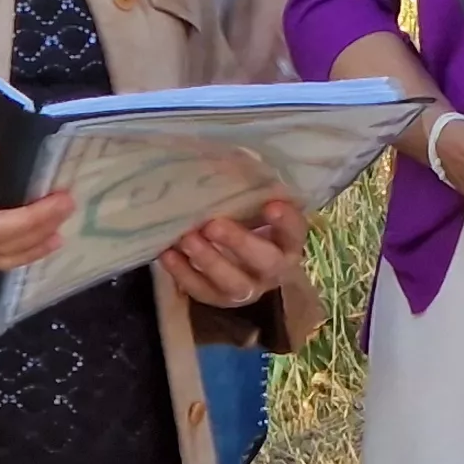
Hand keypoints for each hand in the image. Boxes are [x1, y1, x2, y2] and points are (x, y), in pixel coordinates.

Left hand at [160, 197, 306, 308]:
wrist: (236, 260)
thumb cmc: (245, 222)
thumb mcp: (253, 208)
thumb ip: (250, 195)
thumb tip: (227, 163)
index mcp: (287, 243)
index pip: (295, 232)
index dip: (286, 221)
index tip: (271, 205)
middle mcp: (272, 270)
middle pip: (265, 262)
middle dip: (239, 243)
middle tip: (213, 224)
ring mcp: (247, 289)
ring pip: (234, 283)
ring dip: (209, 261)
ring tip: (187, 239)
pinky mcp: (219, 300)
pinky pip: (202, 291)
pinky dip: (183, 274)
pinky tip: (168, 254)